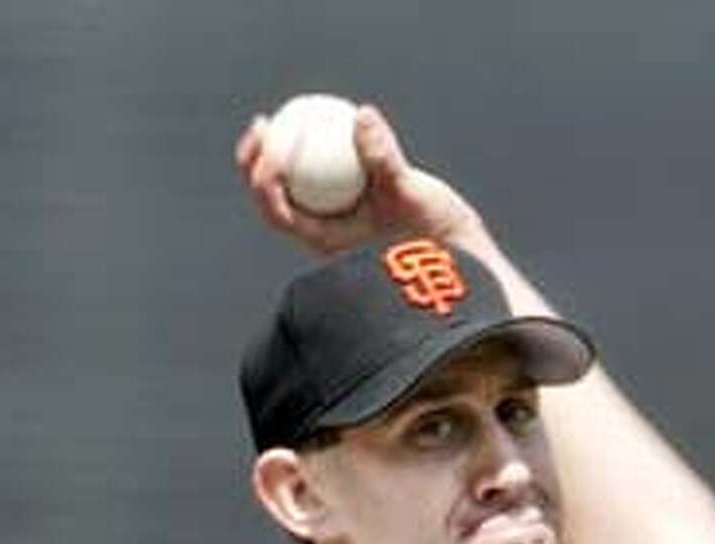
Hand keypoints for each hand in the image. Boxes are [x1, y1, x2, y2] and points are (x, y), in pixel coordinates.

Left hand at [234, 102, 483, 258]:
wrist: (459, 257)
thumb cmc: (434, 236)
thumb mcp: (410, 196)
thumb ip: (384, 160)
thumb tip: (362, 116)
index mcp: (325, 241)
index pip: (278, 212)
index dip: (262, 178)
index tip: (271, 145)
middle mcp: (323, 230)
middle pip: (272, 198)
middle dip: (256, 160)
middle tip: (263, 123)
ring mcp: (335, 216)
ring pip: (294, 183)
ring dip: (281, 149)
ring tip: (285, 115)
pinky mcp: (351, 198)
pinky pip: (322, 168)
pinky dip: (316, 144)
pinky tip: (323, 117)